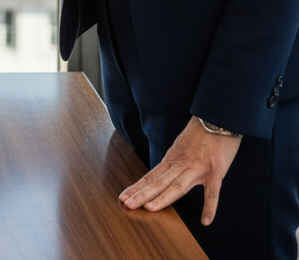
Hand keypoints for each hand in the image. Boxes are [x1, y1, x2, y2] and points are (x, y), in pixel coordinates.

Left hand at [119, 116, 241, 225]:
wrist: (217, 119)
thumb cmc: (200, 132)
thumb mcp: (181, 145)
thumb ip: (174, 160)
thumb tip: (165, 172)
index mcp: (172, 158)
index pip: (151, 176)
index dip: (137, 188)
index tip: (123, 197)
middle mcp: (181, 164)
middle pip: (159, 182)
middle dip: (142, 194)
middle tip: (127, 205)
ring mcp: (198, 168)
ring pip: (178, 187)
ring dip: (163, 198)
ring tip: (149, 209)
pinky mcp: (216, 171)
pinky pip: (212, 192)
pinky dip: (209, 207)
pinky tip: (206, 221)